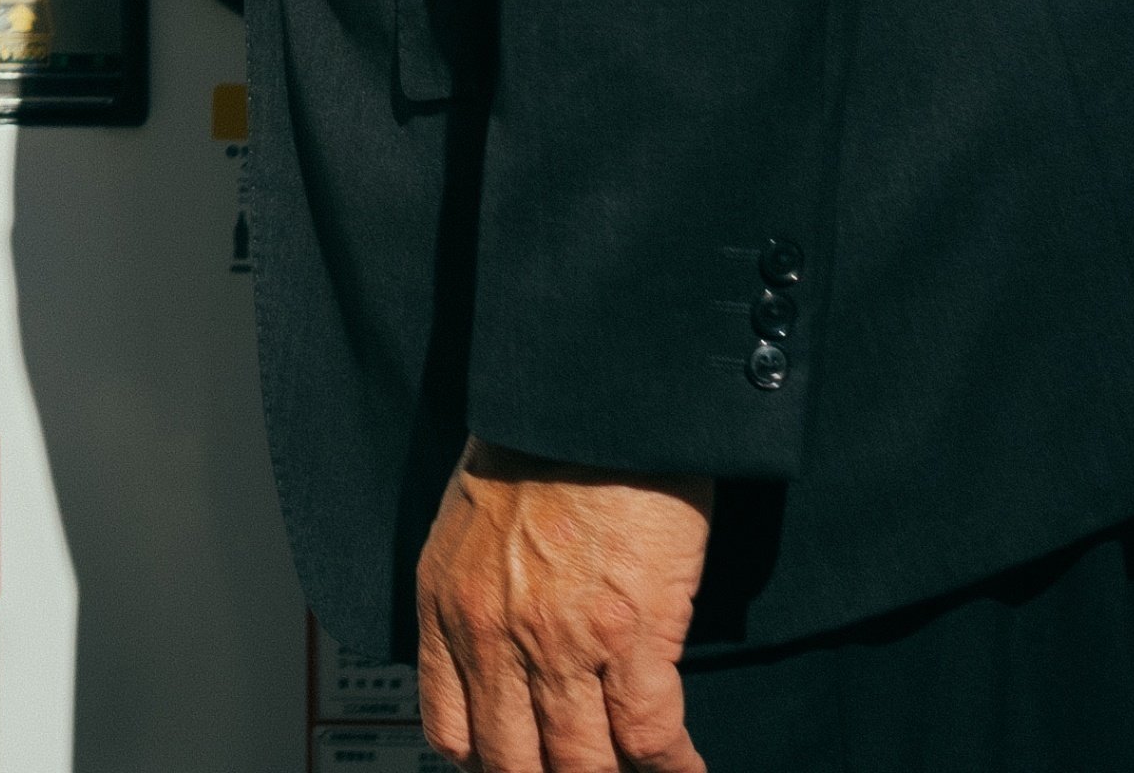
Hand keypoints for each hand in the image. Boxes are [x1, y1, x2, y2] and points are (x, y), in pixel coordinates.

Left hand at [415, 448, 711, 772]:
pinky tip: (685, 771)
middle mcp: (492, 636)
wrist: (589, 398)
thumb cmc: (539, 444)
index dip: (489, 768)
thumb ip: (477, 596)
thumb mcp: (472, 524)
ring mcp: (560, 644)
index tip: (519, 771)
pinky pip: (650, 736)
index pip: (451, 731)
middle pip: (514, 767)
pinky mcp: (630, 634)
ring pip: (581, 766)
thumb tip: (504, 654)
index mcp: (447, 607)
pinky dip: (673, 767)